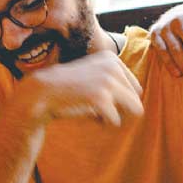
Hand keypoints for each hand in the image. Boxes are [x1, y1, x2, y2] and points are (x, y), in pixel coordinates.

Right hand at [21, 52, 142, 126]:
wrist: (42, 93)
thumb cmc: (68, 88)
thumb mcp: (93, 74)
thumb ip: (115, 81)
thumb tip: (140, 107)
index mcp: (112, 59)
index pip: (135, 88)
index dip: (118, 99)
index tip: (96, 95)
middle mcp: (113, 67)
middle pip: (136, 100)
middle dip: (119, 109)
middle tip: (96, 106)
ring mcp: (108, 82)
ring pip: (133, 110)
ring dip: (114, 116)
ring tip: (95, 110)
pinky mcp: (101, 99)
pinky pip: (115, 121)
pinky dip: (102, 123)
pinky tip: (86, 114)